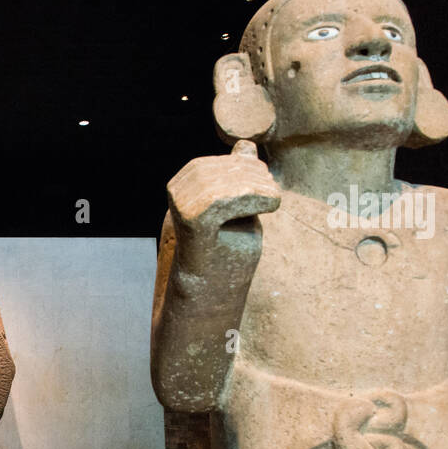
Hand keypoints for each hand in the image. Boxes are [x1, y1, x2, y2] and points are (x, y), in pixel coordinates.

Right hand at [166, 140, 279, 275]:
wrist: (207, 302)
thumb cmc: (223, 260)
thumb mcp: (234, 212)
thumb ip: (236, 182)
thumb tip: (245, 146)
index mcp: (179, 193)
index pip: (207, 166)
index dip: (240, 166)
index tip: (265, 181)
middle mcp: (174, 200)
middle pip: (212, 171)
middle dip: (249, 174)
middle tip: (272, 191)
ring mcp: (179, 213)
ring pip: (218, 183)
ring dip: (255, 187)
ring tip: (273, 199)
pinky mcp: (192, 228)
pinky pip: (219, 201)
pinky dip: (253, 197)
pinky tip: (272, 204)